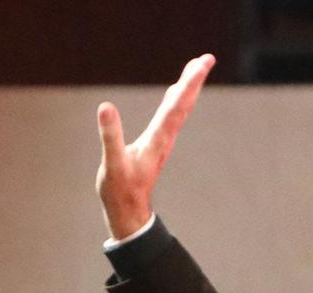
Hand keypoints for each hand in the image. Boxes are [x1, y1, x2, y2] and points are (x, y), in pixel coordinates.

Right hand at [94, 54, 214, 240]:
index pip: (176, 105)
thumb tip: (106, 107)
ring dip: (187, 88)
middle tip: (206, 58)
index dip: (190, 82)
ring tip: (195, 68)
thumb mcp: (112, 163)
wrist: (128, 213)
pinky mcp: (155, 145)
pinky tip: (175, 93)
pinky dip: (176, 100)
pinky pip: (170, 117)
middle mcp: (164, 138)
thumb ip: (110, 136)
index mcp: (156, 139)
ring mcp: (161, 142)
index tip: (203, 63)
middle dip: (194, 80)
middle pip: (183, 104)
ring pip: (179, 110)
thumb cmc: (119, 190)